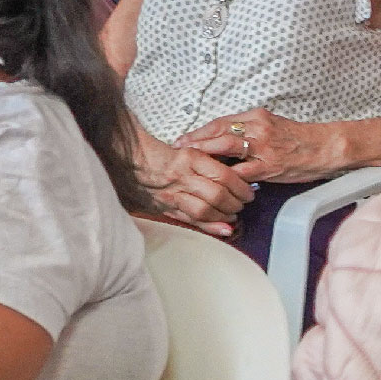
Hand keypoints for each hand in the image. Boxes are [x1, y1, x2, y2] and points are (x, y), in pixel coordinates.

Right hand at [139, 132, 254, 233]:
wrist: (131, 160)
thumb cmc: (162, 154)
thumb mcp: (188, 150)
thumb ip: (208, 161)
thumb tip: (234, 174)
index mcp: (191, 158)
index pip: (224, 175)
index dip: (240, 186)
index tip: (248, 191)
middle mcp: (183, 176)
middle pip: (217, 194)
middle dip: (235, 202)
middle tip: (243, 203)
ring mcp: (173, 193)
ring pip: (205, 209)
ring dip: (224, 215)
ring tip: (233, 214)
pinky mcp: (166, 207)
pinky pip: (191, 220)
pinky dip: (210, 227)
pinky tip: (224, 229)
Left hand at [180, 107, 338, 183]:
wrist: (325, 147)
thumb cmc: (300, 139)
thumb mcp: (273, 126)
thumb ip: (251, 131)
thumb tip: (227, 139)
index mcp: (257, 117)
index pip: (221, 122)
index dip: (200, 131)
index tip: (184, 138)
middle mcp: (257, 128)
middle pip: (218, 132)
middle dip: (195, 141)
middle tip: (178, 150)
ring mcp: (263, 147)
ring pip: (226, 148)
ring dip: (205, 156)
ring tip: (190, 163)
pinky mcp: (269, 165)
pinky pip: (242, 171)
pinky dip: (227, 177)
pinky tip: (215, 182)